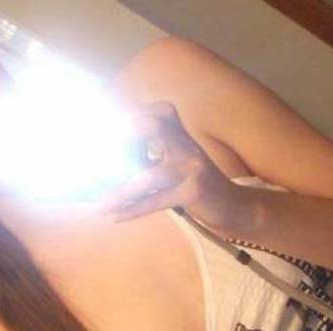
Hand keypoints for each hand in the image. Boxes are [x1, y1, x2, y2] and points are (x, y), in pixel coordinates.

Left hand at [99, 101, 238, 232]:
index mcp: (181, 134)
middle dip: (123, 139)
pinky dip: (133, 209)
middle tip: (98, 160)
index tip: (106, 129)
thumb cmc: (196, 185)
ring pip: (150, 174)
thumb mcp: (175, 163)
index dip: (130, 117)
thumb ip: (148, 156)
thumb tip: (106, 163)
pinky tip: (115, 216)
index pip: (156, 112)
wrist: (234, 206)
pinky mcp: (194, 192)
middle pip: (152, 125)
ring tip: (100, 204)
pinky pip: (157, 200)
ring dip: (121, 191)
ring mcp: (192, 167)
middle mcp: (187, 145)